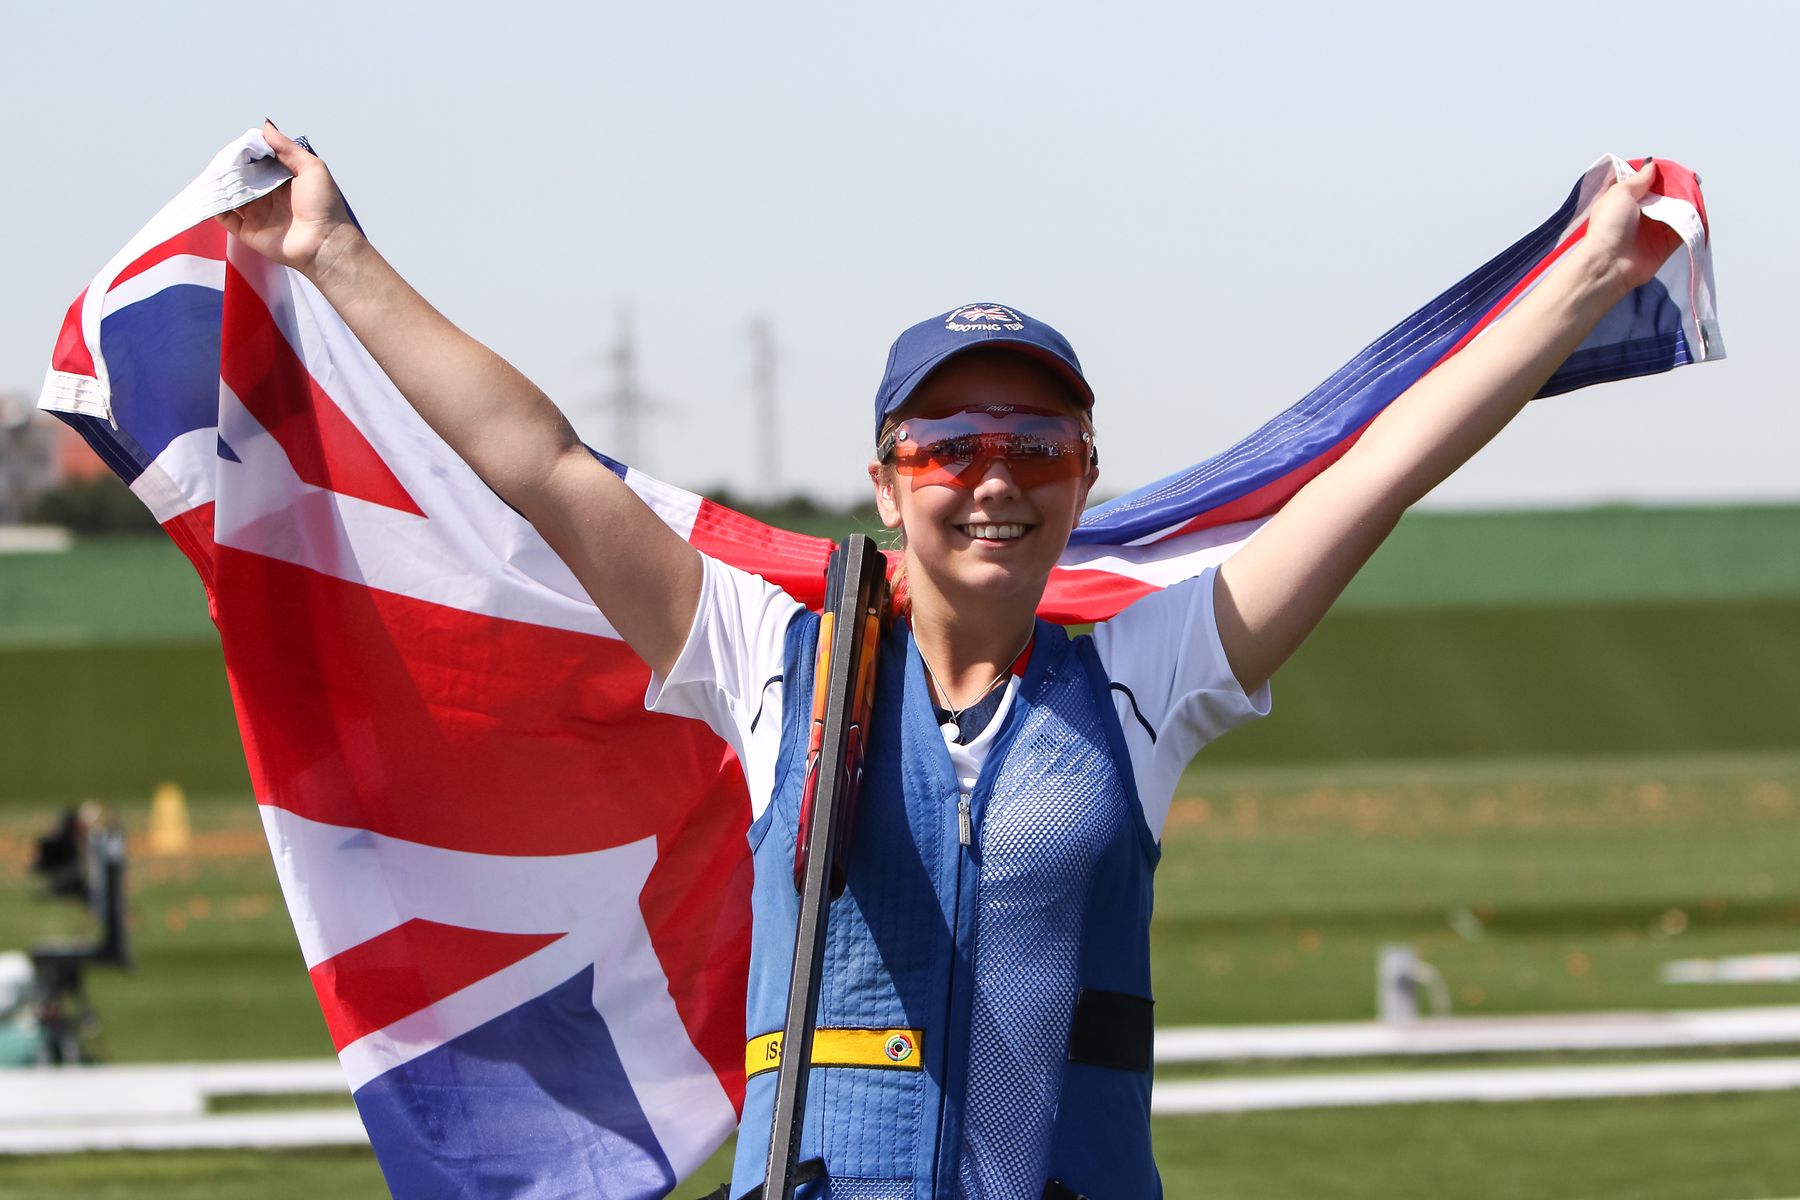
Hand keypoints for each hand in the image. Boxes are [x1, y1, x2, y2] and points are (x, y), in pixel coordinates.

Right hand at [215, 120, 358, 277]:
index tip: (238, 146)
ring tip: (213, 175)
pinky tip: (211, 194)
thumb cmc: (324, 206)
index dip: (246, 153)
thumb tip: (265, 126)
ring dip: (220, 185)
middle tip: (223, 160)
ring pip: (230, 195)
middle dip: (230, 168)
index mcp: (283, 180)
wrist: (325, 243)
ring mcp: (257, 214)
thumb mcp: (311, 167)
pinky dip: (215, 206)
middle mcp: (268, 195)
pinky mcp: (248, 231)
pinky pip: (225, 217)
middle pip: (241, 177)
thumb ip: (287, 147)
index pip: (257, 162)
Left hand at [1580, 159, 1683, 295]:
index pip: (1645, 184)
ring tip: (1695, 192)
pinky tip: (1697, 211)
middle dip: (1676, 188)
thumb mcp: (1620, 193)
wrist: (1609, 263)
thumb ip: (1639, 179)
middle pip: (1663, 197)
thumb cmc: (1609, 225)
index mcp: (1624, 201)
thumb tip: (1651, 164)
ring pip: (1675, 212)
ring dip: (1685, 203)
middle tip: (1689, 180)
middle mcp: (1638, 215)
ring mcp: (1652, 231)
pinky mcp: (1664, 246)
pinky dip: (1690, 221)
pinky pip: (1682, 230)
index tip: (1672, 169)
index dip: (1659, 176)